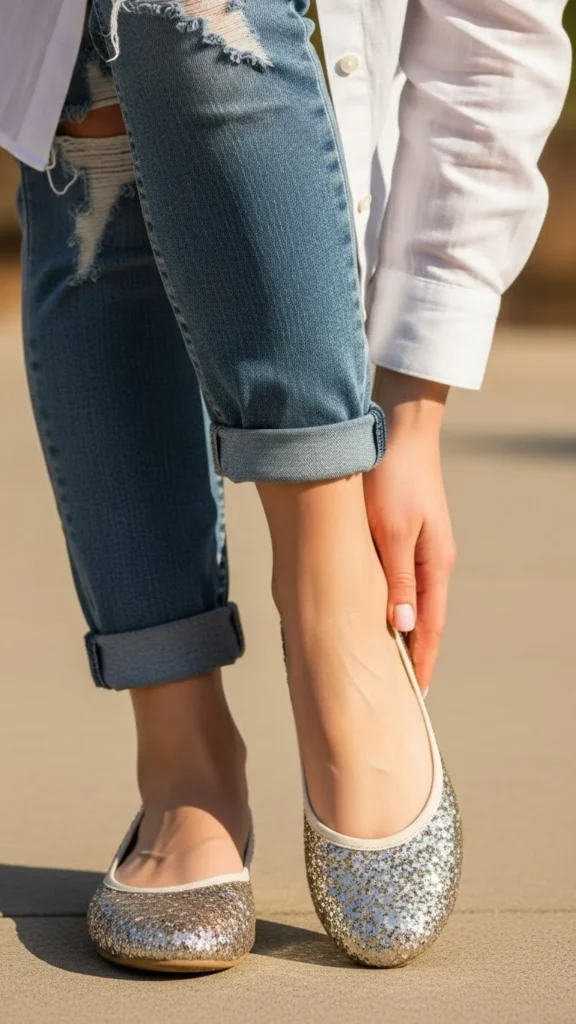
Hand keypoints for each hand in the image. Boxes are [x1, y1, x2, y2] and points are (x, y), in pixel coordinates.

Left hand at [364, 369, 455, 693]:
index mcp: (435, 565)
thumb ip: (397, 581)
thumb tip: (403, 627)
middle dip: (413, 654)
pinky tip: (377, 613)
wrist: (398, 429)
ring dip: (400, 631)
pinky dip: (390, 603)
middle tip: (398, 689)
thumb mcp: (391, 533)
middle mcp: (432, 561)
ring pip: (410, 600)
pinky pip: (399, 581)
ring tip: (385, 662)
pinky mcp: (404, 534)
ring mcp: (420, 548)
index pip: (431, 628)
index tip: (416, 696)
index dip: (423, 662)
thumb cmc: (392, 478)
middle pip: (424, 619)